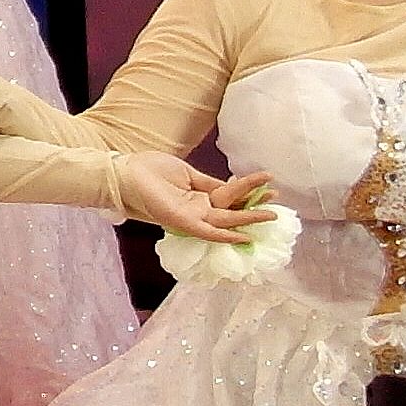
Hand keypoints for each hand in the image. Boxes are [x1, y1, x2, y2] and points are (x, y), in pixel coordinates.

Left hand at [121, 161, 285, 248]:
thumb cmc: (151, 170)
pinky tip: (244, 236)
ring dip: (249, 220)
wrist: (125, 172)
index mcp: (200, 196)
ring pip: (226, 221)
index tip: (270, 184)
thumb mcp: (186, 173)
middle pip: (233, 210)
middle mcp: (199, 209)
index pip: (231, 195)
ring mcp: (192, 217)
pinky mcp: (183, 222)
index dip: (250, 191)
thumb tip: (231, 185)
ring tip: (272, 217)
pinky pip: (208, 232)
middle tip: (279, 207)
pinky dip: (226, 235)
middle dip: (256, 208)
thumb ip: (208, 183)